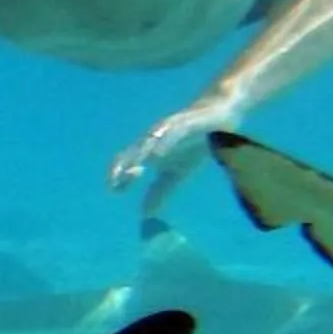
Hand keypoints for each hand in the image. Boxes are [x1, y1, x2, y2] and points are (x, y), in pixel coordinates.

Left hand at [108, 101, 227, 195]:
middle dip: (123, 167)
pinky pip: (172, 131)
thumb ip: (160, 192)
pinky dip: (164, 142)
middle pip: (132, 151)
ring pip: (149, 141)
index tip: (113, 192)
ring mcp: (168, 128)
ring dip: (139, 154)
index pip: (126, 161)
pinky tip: (159, 153)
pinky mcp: (186, 122)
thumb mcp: (176, 174)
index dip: (117, 175)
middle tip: (116, 184)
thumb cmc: (193, 146)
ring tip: (133, 170)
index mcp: (148, 151)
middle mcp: (153, 138)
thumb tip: (144, 214)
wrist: (219, 119)